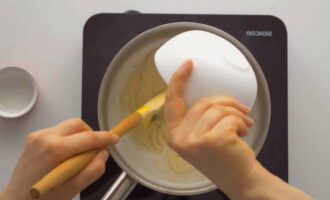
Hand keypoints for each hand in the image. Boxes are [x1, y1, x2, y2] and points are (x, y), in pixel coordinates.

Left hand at [0, 118, 118, 199]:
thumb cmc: (45, 198)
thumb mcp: (74, 188)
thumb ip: (94, 169)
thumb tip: (103, 152)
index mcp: (55, 150)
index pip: (87, 137)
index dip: (105, 137)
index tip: (115, 138)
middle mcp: (44, 137)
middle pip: (77, 124)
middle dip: (90, 135)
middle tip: (94, 151)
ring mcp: (37, 136)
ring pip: (68, 126)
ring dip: (79, 137)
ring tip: (77, 157)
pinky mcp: (34, 137)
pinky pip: (59, 131)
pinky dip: (68, 139)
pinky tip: (64, 156)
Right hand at [165, 60, 313, 199]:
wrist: (239, 179)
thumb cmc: (223, 156)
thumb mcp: (200, 137)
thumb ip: (197, 118)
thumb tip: (210, 95)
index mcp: (174, 134)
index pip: (171, 101)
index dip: (179, 80)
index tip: (188, 64)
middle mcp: (180, 139)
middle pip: (202, 102)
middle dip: (226, 102)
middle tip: (240, 110)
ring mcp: (195, 141)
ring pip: (218, 108)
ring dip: (236, 113)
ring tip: (243, 125)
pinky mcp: (213, 140)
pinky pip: (230, 117)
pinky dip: (241, 122)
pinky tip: (243, 133)